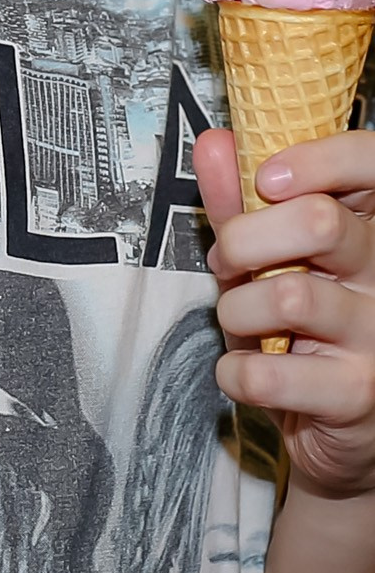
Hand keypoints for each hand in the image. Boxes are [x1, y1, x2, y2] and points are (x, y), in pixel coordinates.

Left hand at [198, 128, 374, 498]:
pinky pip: (267, 373)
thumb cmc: (300, 333)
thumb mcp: (268, 261)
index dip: (321, 159)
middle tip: (230, 264)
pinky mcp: (357, 395)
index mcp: (370, 233)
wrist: (336, 430)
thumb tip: (213, 143)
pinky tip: (244, 373)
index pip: (373, 165)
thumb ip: (240, 204)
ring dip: (235, 310)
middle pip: (319, 222)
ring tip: (239, 324)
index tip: (268, 178)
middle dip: (245, 240)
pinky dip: (234, 373)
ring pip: (288, 295)